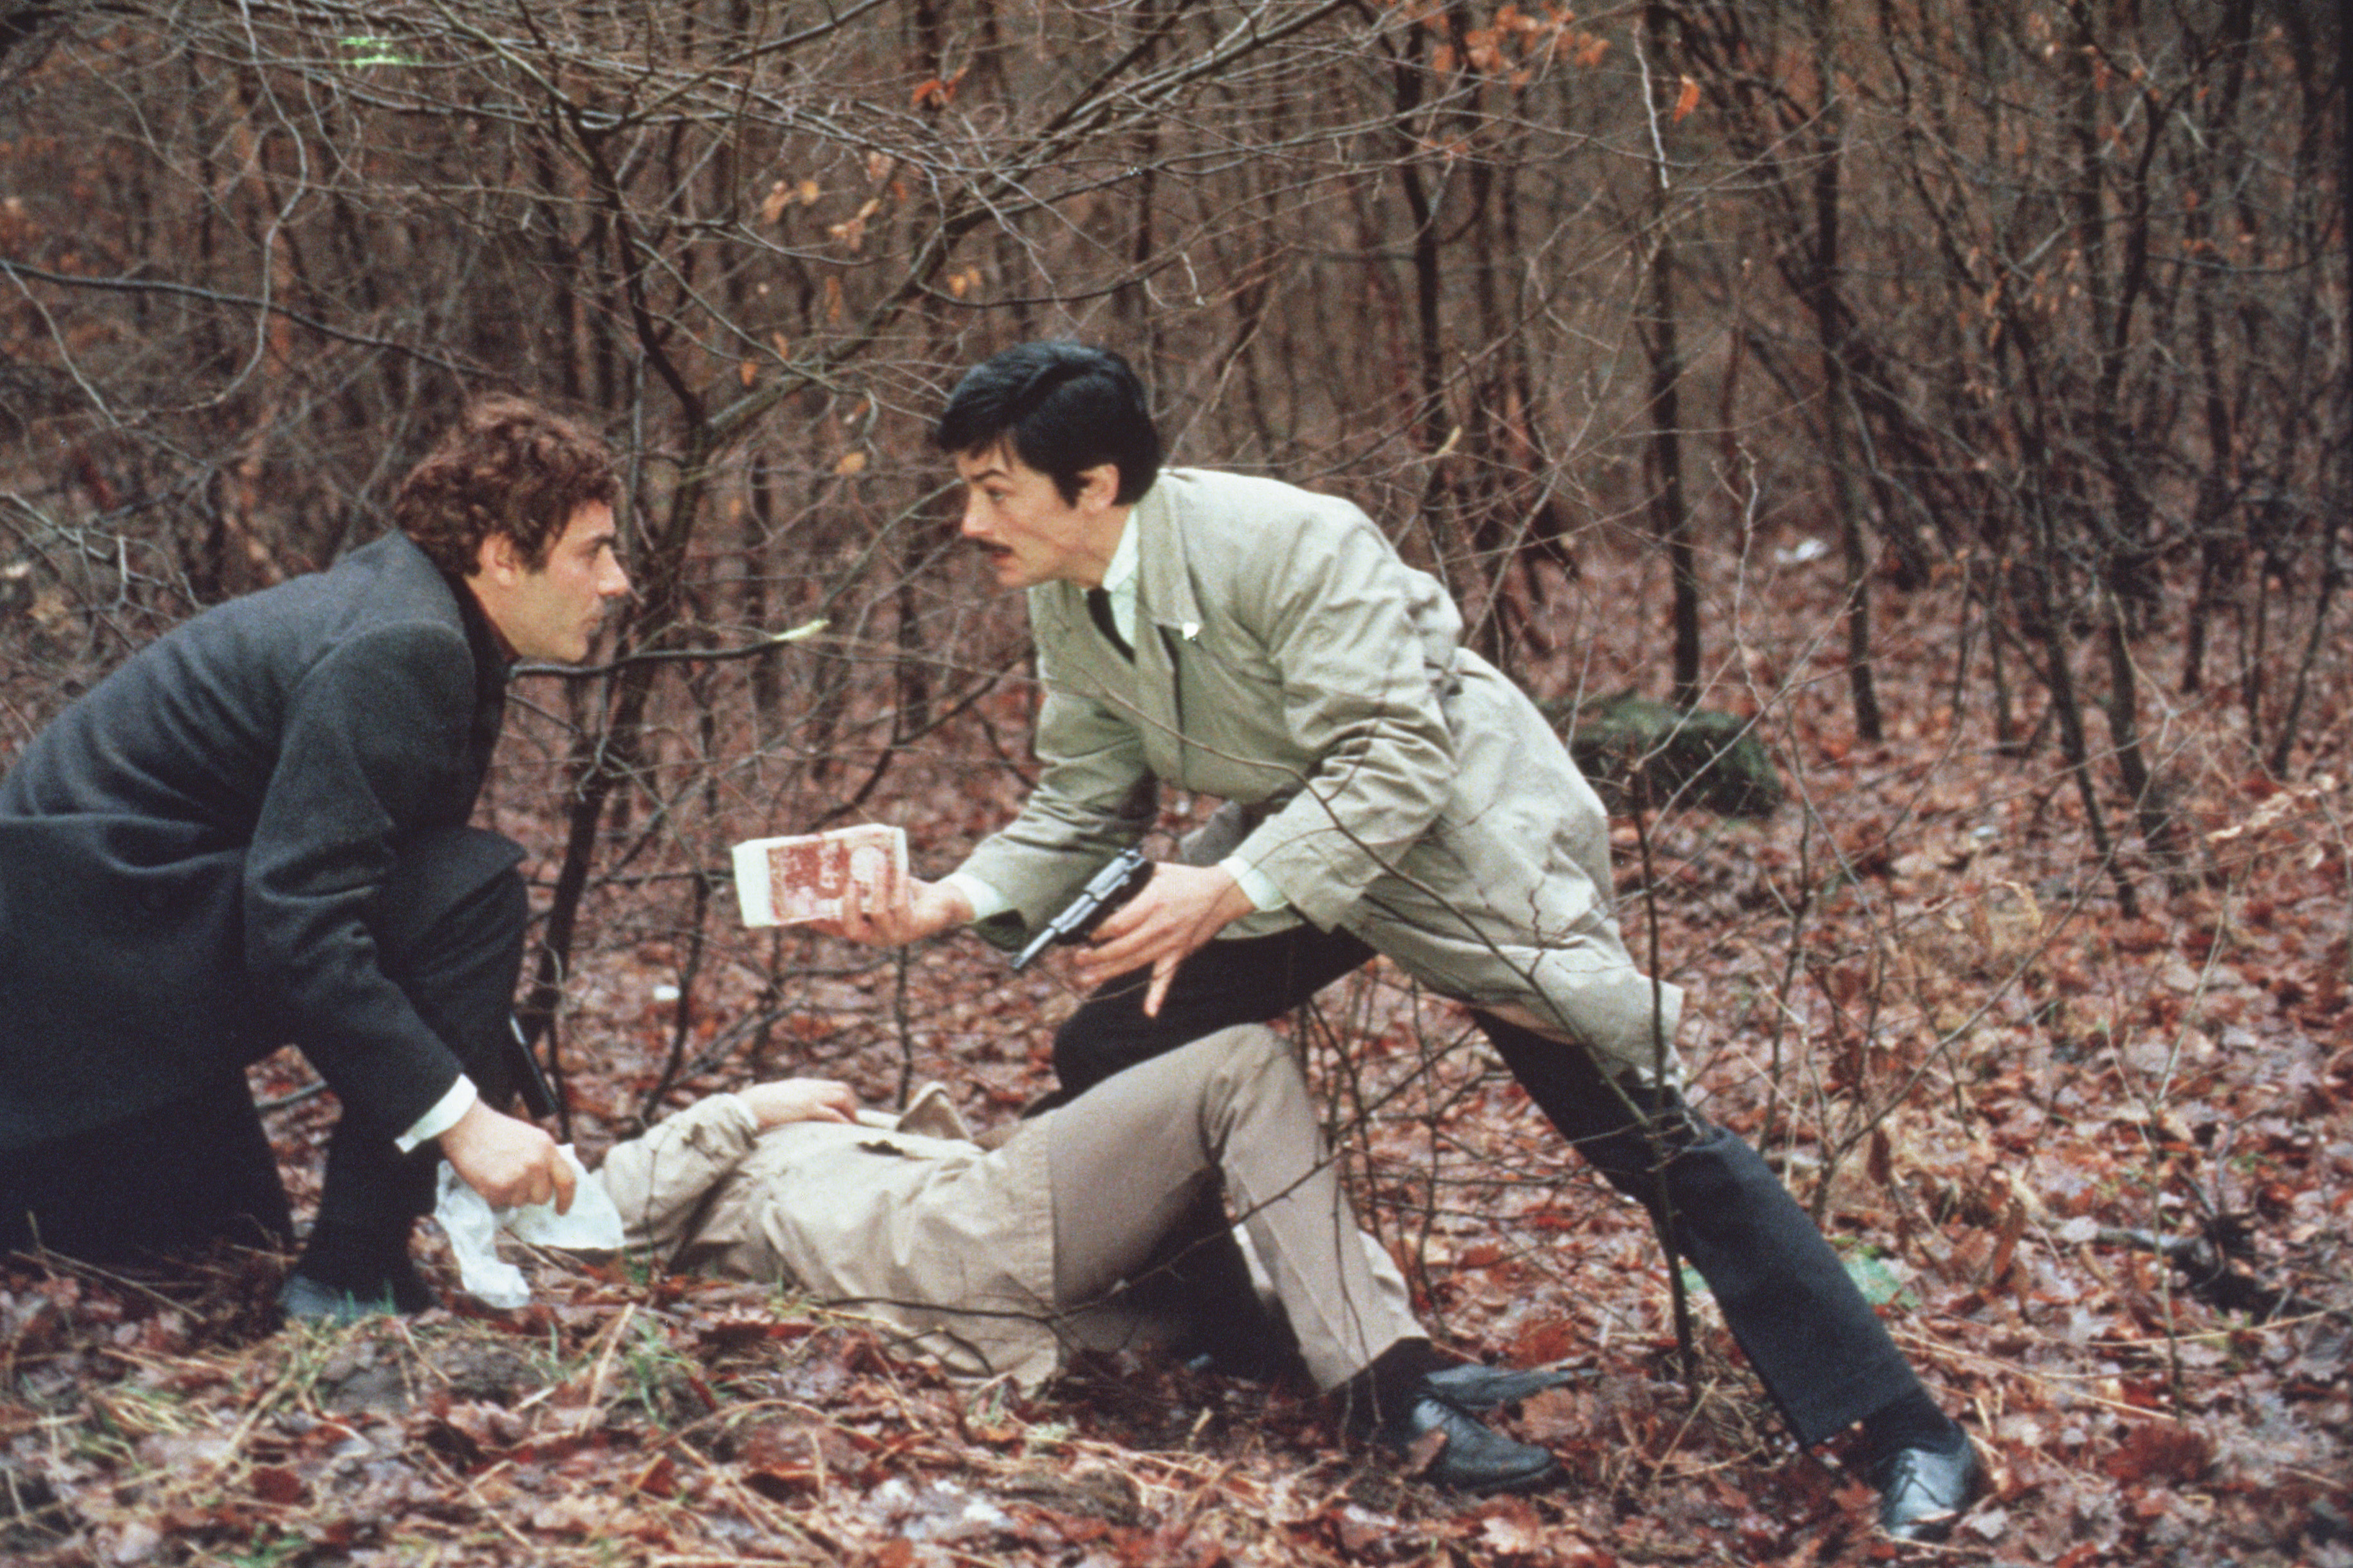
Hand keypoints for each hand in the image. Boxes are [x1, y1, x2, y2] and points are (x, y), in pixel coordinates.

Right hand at [439, 1101, 575, 1212]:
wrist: (467, 1127)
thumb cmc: (497, 1131)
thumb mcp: (532, 1138)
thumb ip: (545, 1158)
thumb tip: (553, 1180)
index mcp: (547, 1149)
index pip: (567, 1181)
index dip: (567, 1199)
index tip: (562, 1210)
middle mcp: (536, 1164)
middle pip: (543, 1197)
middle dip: (531, 1194)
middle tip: (516, 1180)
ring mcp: (518, 1177)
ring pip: (521, 1201)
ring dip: (511, 1194)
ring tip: (499, 1173)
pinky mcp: (499, 1188)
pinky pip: (501, 1202)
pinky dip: (495, 1195)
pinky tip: (489, 1177)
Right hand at [738, 1078, 859, 1130]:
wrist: (748, 1106)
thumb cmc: (759, 1106)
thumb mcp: (779, 1099)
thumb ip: (791, 1101)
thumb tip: (796, 1112)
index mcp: (804, 1085)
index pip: (834, 1085)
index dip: (844, 1099)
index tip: (846, 1113)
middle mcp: (811, 1087)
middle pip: (843, 1089)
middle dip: (851, 1105)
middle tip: (852, 1121)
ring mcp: (810, 1096)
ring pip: (842, 1097)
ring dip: (850, 1112)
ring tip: (851, 1127)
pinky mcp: (807, 1108)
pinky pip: (832, 1112)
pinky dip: (842, 1121)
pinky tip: (845, 1130)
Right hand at [810, 874, 972, 946]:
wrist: (942, 904)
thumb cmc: (906, 893)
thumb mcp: (882, 887)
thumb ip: (864, 880)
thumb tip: (845, 856)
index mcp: (866, 929)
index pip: (839, 930)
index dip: (822, 924)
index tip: (806, 913)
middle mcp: (877, 937)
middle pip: (854, 930)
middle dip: (848, 907)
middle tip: (847, 882)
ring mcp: (896, 935)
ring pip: (879, 913)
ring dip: (877, 886)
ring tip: (877, 863)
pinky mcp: (915, 927)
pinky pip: (901, 905)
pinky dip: (897, 884)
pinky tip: (898, 869)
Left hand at [1074, 862, 1255, 1016]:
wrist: (1223, 893)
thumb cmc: (1188, 881)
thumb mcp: (1158, 871)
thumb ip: (1133, 879)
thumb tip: (1109, 885)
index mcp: (1153, 903)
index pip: (1120, 923)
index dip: (1099, 932)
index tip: (1085, 935)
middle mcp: (1159, 926)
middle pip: (1122, 947)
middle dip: (1096, 956)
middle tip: (1078, 960)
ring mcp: (1170, 943)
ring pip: (1135, 962)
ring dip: (1109, 972)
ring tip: (1086, 979)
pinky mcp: (1179, 954)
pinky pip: (1167, 977)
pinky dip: (1158, 995)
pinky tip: (1149, 1011)